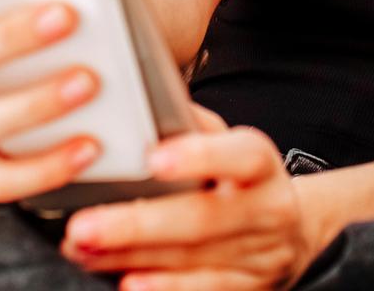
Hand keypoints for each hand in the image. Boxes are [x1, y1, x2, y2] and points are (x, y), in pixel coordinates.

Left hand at [58, 102, 323, 289]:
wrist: (290, 235)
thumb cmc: (241, 181)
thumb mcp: (229, 146)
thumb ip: (193, 126)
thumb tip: (146, 102)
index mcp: (262, 166)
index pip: (241, 156)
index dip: (201, 157)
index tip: (153, 160)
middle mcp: (268, 211)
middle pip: (204, 219)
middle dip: (138, 224)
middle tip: (84, 224)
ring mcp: (260, 257)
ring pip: (192, 260)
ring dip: (130, 257)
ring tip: (83, 248)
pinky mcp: (248, 289)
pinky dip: (163, 287)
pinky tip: (125, 280)